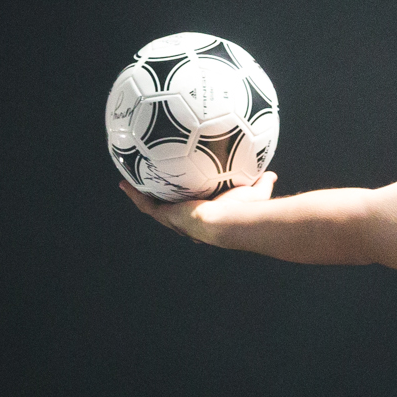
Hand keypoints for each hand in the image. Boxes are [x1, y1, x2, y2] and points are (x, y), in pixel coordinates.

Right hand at [119, 171, 276, 242]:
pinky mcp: (167, 215)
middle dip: (166, 205)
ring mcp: (176, 220)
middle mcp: (190, 223)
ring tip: (132, 184)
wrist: (230, 222)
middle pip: (173, 214)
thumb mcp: (254, 193)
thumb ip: (262, 183)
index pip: (197, 215)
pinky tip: (125, 182)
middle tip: (158, 192)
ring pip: (155, 208)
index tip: (190, 201)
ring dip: (144, 197)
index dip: (192, 210)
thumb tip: (271, 174)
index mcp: (208, 219)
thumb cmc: (245, 211)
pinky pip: (145, 204)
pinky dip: (134, 194)